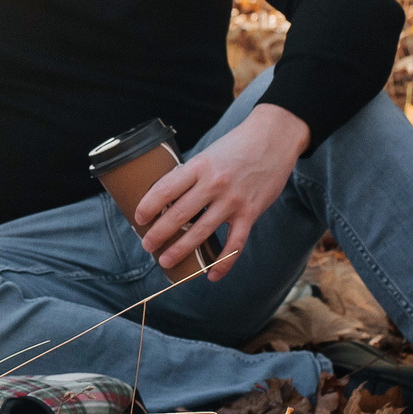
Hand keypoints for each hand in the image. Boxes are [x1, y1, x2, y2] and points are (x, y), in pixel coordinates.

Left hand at [133, 104, 309, 281]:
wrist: (274, 138)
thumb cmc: (236, 146)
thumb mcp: (208, 154)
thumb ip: (191, 175)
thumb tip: (168, 198)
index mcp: (198, 166)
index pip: (165, 189)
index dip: (148, 206)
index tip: (138, 219)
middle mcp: (214, 184)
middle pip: (179, 214)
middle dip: (159, 234)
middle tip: (146, 245)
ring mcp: (233, 200)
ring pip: (201, 232)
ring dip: (181, 250)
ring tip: (165, 261)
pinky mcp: (251, 212)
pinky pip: (235, 244)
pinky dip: (222, 263)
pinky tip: (211, 275)